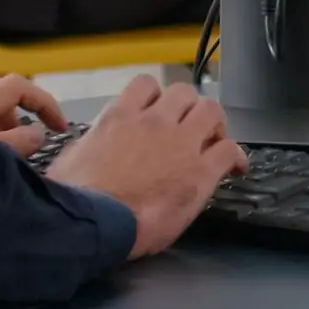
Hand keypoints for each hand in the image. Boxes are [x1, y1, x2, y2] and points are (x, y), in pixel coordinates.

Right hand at [49, 76, 246, 258]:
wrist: (93, 222)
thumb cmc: (76, 196)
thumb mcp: (72, 156)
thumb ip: (89, 143)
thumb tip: (86, 148)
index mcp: (120, 116)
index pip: (146, 85)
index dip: (157, 98)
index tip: (159, 112)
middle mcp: (154, 122)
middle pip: (184, 92)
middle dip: (189, 108)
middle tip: (189, 127)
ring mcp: (180, 144)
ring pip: (211, 110)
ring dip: (214, 123)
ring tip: (213, 140)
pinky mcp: (199, 173)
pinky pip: (229, 150)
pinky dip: (236, 156)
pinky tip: (236, 167)